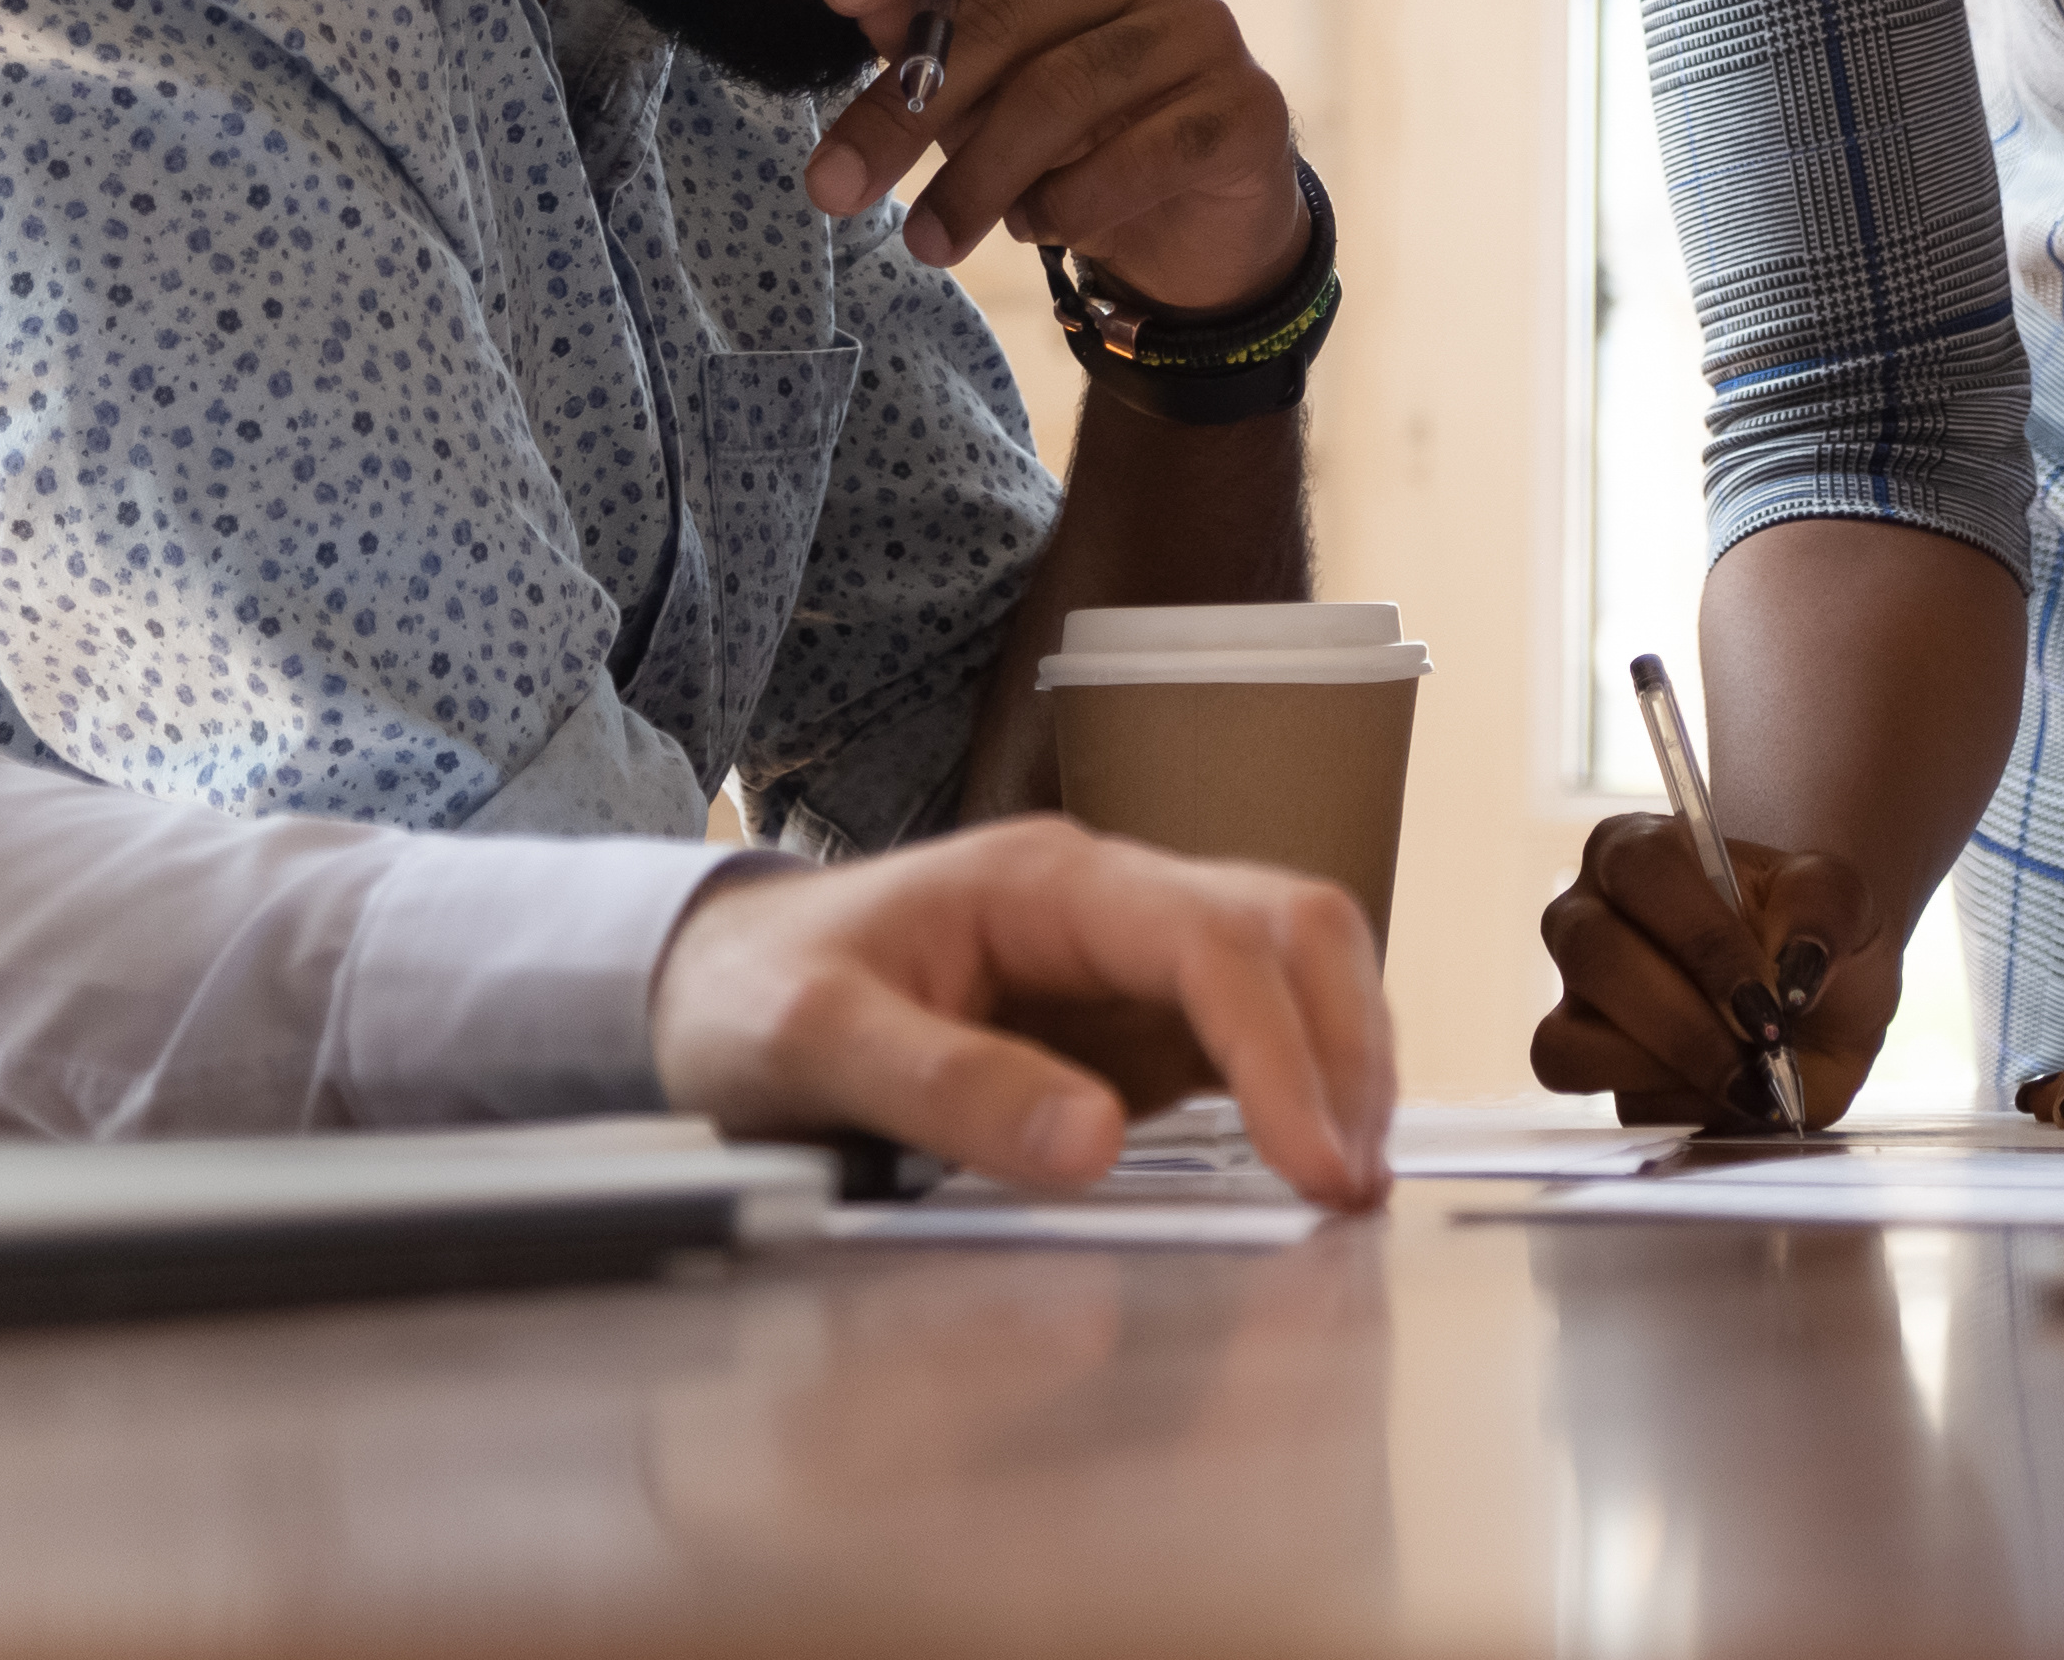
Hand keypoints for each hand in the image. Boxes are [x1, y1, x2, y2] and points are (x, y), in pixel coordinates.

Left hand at [647, 817, 1394, 1203]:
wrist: (710, 981)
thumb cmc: (751, 993)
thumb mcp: (810, 1040)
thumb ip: (946, 1085)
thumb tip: (1096, 1141)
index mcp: (1046, 882)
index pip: (1213, 939)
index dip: (1280, 1049)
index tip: (1312, 1161)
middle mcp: (1110, 902)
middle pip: (1291, 928)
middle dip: (1345, 1046)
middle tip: (1353, 1181)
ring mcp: (1128, 956)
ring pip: (1293, 969)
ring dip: (1341, 1062)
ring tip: (1346, 1179)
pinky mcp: (1129, 1017)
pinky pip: (1249, 1033)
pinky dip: (1298, 1087)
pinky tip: (1303, 1157)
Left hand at [802, 0, 1305, 312]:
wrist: (1194, 217)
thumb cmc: (1067, 125)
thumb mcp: (979, 78)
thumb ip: (922, 32)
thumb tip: (859, 2)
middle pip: (1008, 17)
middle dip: (903, 112)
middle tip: (832, 188)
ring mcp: (1209, 24)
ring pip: (1061, 95)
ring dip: (975, 180)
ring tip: (927, 242)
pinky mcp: (1249, 106)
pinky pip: (1132, 158)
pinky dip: (1064, 206)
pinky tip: (1032, 226)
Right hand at [1531, 813, 1888, 1130]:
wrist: (1822, 1003)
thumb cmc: (1815, 935)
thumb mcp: (1842, 902)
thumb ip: (1821, 912)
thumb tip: (1790, 976)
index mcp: (1640, 850)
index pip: (1642, 872)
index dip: (1702, 939)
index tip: (1769, 997)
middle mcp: (1586, 916)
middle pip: (1592, 957)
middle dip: (1684, 1020)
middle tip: (1762, 1048)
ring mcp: (1574, 997)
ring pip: (1572, 1041)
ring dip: (1670, 1070)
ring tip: (1748, 1076)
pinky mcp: (1580, 1063)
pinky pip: (1596, 1094)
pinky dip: (1665, 1104)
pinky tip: (1724, 1093)